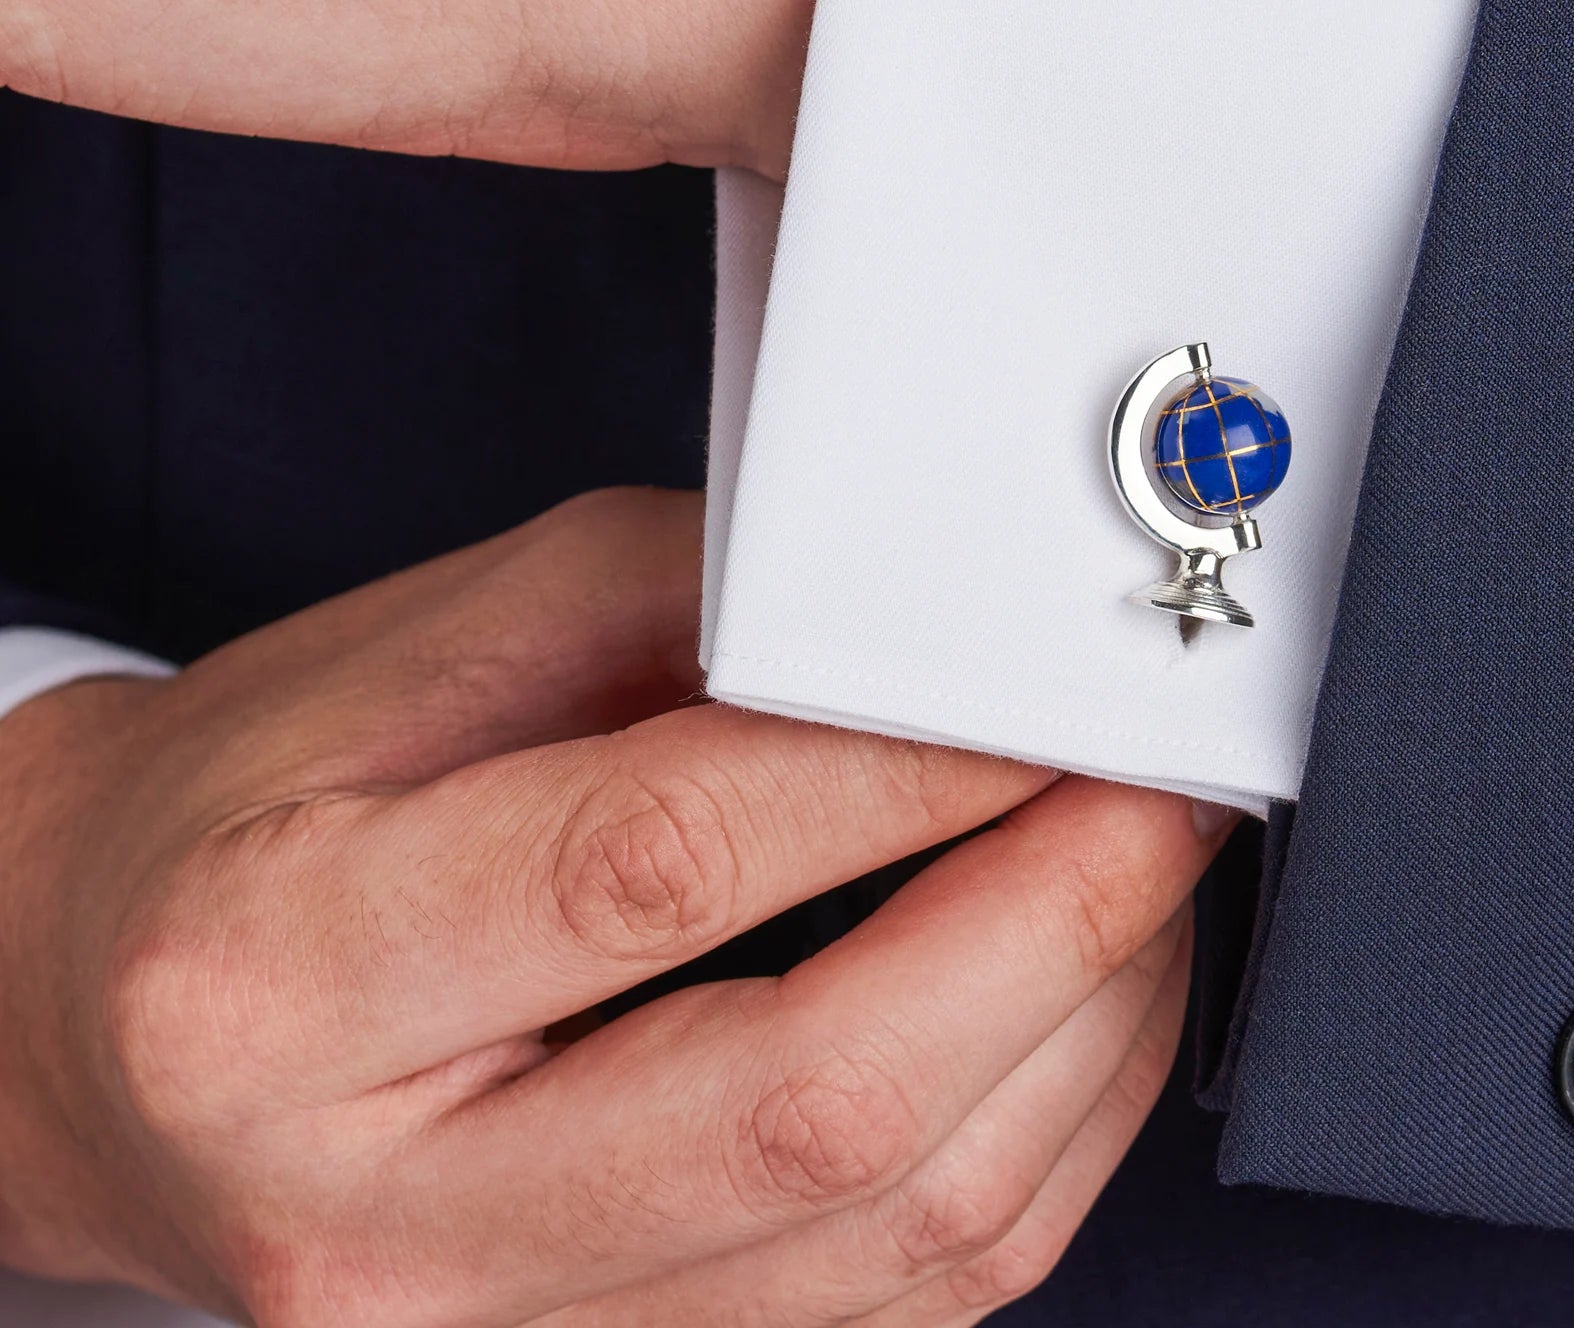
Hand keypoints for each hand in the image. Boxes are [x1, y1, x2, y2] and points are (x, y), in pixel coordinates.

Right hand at [0, 490, 1220, 1326]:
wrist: (95, 1022)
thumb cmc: (264, 804)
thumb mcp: (437, 644)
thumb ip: (694, 618)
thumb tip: (943, 632)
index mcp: (282, 978)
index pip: (658, 867)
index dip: (906, 769)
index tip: (1053, 692)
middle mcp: (379, 1220)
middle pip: (816, 1104)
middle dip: (1054, 924)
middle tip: (1162, 789)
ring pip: (895, 1238)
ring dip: (1078, 1040)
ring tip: (1141, 880)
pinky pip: (896, 1303)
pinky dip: (1031, 1143)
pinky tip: (1068, 1009)